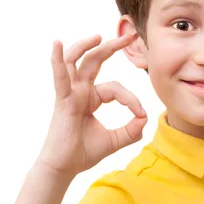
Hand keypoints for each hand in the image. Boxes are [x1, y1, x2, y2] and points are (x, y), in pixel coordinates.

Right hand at [37, 32, 146, 177]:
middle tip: (130, 35)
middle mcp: (79, 91)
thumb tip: (146, 117)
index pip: (115, 88)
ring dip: (86, 46)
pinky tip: (57, 44)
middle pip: (95, 61)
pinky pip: (60, 77)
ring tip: (99, 36)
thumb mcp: (116, 140)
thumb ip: (132, 130)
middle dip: (112, 47)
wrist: (65, 168)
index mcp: (91, 98)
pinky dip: (57, 60)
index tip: (140, 113)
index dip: (131, 98)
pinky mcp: (63, 100)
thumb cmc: (83, 152)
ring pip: (76, 61)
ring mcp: (70, 94)